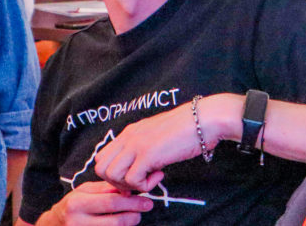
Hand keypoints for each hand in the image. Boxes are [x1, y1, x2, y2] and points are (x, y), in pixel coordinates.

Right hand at [36, 181, 151, 225]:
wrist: (54, 225)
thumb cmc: (72, 205)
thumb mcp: (84, 191)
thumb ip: (105, 189)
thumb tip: (128, 190)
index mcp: (77, 204)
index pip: (111, 203)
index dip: (131, 202)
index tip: (146, 200)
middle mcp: (78, 222)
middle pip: (116, 222)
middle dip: (134, 214)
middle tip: (146, 207)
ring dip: (129, 223)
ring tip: (135, 215)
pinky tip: (124, 222)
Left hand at [94, 95, 235, 191]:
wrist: (204, 120)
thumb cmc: (187, 129)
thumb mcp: (157, 136)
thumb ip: (145, 148)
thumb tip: (141, 169)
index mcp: (129, 132)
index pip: (103, 157)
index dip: (115, 173)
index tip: (135, 177)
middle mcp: (128, 137)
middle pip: (101, 167)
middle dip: (117, 182)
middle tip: (139, 182)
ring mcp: (136, 144)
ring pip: (111, 174)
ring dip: (129, 184)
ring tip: (150, 178)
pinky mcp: (148, 154)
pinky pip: (132, 180)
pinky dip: (144, 185)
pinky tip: (160, 175)